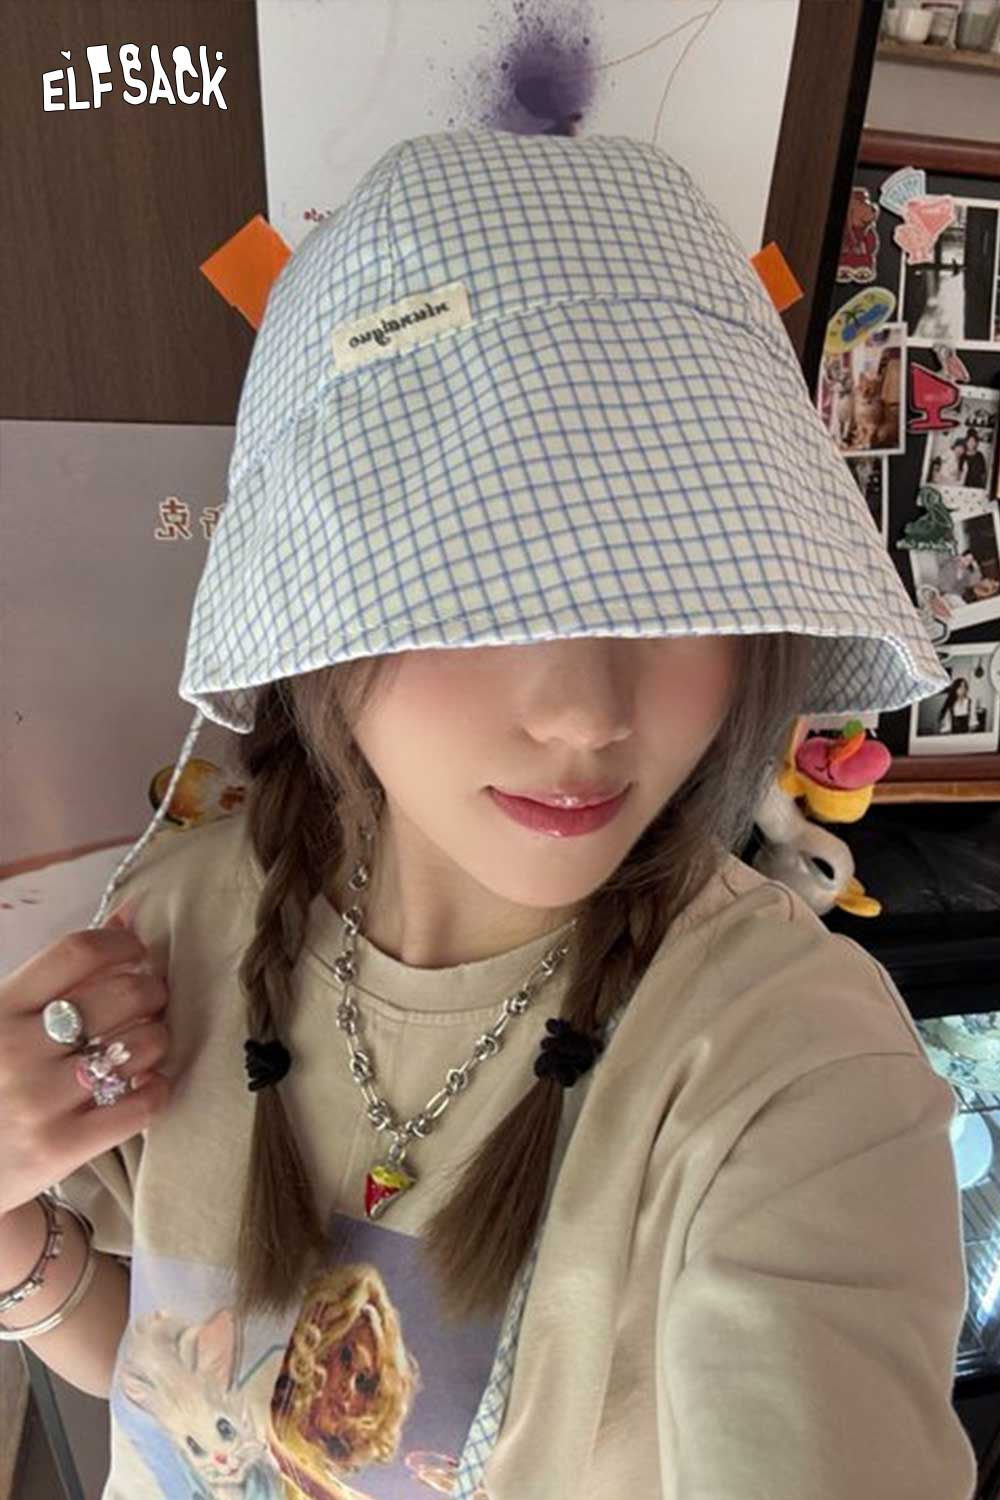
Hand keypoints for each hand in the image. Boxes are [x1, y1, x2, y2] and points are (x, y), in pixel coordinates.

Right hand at [0, 904, 171, 1221]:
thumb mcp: (4, 1016)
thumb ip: (60, 972)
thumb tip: (129, 916)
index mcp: (1, 1007)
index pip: (78, 951)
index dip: (123, 944)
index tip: (136, 953)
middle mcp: (16, 1050)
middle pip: (122, 994)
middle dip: (153, 990)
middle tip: (152, 1001)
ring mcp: (37, 1101)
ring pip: (139, 1047)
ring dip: (158, 1039)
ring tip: (146, 1044)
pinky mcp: (57, 1149)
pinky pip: (140, 1106)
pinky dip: (157, 1089)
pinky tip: (146, 1085)